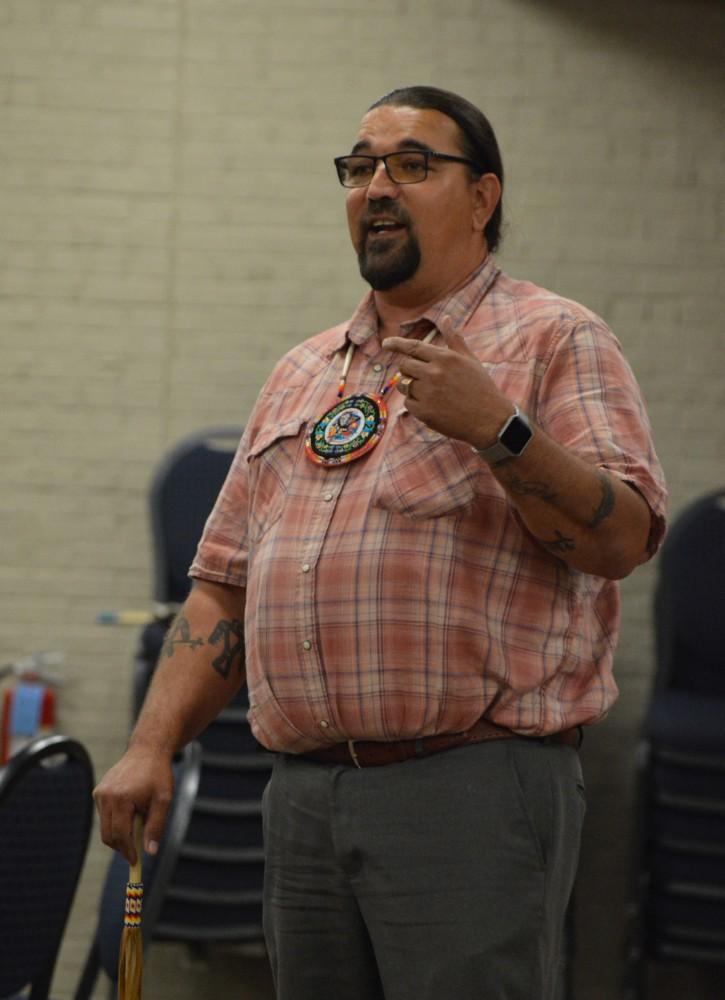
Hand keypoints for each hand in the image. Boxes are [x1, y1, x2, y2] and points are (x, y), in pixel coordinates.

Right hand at [93, 744, 174, 863]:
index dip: (127, 851)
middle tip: (136, 851)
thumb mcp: (163, 800)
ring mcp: (100, 793)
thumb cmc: (158, 775)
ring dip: (119, 832)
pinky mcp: (98, 791)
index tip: (135, 861)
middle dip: (122, 846)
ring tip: (139, 818)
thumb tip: (150, 852)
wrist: (148, 750)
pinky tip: (132, 808)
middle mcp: (106, 796)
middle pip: (108, 835)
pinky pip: (104, 815)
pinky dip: (116, 820)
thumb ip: (156, 827)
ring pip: (105, 826)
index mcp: (121, 799)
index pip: (119, 835)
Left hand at [382, 316, 513, 446]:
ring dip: (412, 387)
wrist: (490, 420)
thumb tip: (446, 317)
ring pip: (404, 385)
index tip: (385, 343)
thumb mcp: (469, 359)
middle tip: (424, 379)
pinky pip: (408, 404)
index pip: (413, 347)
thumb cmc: (480, 387)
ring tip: (432, 393)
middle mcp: (434, 373)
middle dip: (409, 370)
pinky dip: (416, 405)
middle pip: (405, 366)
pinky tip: (433, 407)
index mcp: (444, 358)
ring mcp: (428, 393)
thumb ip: (454, 339)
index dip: (396, 344)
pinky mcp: (424, 412)